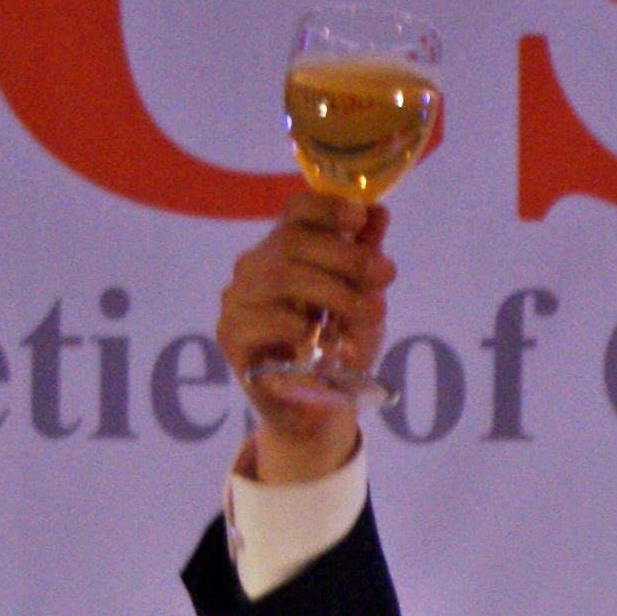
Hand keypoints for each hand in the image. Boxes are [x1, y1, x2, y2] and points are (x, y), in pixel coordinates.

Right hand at [217, 188, 394, 484]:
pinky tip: (326, 340)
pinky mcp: (231, 337)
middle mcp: (254, 267)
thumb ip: (366, 259)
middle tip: (386, 273)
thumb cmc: (336, 348)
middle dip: (345, 255)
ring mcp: (237, 301)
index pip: (295, 212)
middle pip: (291, 241)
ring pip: (281, 278)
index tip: (360, 217)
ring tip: (371, 311)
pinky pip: (261, 320)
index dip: (326, 206)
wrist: (315, 409)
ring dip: (334, 292)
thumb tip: (379, 212)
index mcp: (284, 250)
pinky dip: (300, 326)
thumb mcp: (361, 301)